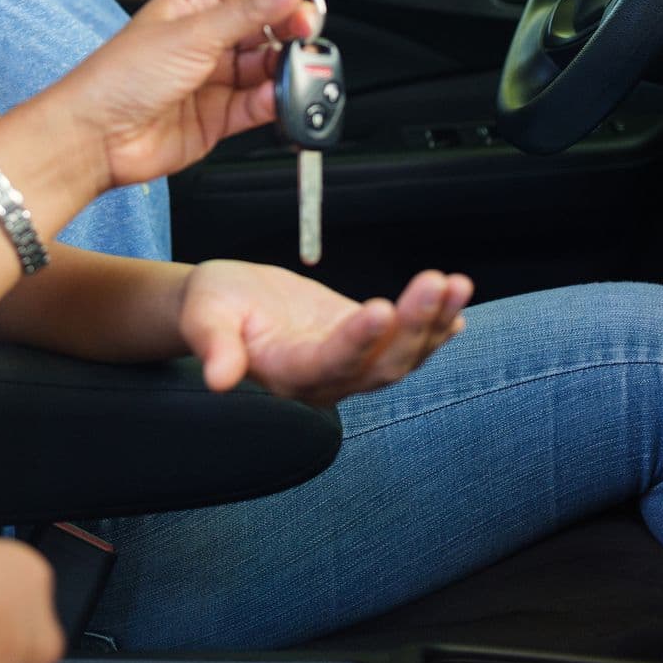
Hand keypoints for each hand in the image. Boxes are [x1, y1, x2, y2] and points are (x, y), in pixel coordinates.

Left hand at [45, 0, 320, 197]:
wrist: (95, 140)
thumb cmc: (120, 78)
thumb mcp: (193, 34)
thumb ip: (250, 8)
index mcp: (195, 3)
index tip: (304, 1)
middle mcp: (207, 37)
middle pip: (268, 23)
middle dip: (292, 28)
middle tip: (305, 36)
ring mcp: (214, 77)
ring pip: (268, 65)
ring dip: (287, 67)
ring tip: (294, 72)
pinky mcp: (219, 115)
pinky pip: (260, 104)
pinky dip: (276, 101)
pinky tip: (277, 98)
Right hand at [177, 259, 472, 406]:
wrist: (223, 307)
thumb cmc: (211, 307)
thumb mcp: (205, 317)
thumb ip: (215, 347)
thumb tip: (218, 379)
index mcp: (286, 374)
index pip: (330, 363)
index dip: (357, 341)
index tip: (380, 308)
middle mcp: (325, 380)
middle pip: (381, 364)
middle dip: (414, 325)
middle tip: (437, 282)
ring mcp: (348, 365)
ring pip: (401, 356)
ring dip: (433, 323)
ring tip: (457, 285)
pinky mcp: (361, 344)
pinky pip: (403, 344)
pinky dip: (433, 329)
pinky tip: (456, 311)